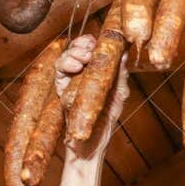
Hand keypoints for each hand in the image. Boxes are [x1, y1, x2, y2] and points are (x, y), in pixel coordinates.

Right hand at [54, 33, 106, 185]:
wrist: (89, 145)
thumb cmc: (105, 121)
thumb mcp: (118, 95)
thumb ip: (120, 74)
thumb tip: (125, 52)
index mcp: (97, 71)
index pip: (94, 48)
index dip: (95, 41)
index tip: (101, 40)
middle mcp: (82, 72)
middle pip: (79, 47)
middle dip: (84, 43)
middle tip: (90, 47)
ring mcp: (70, 79)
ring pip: (67, 55)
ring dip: (74, 51)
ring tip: (83, 57)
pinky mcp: (60, 88)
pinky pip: (58, 70)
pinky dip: (65, 64)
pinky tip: (75, 66)